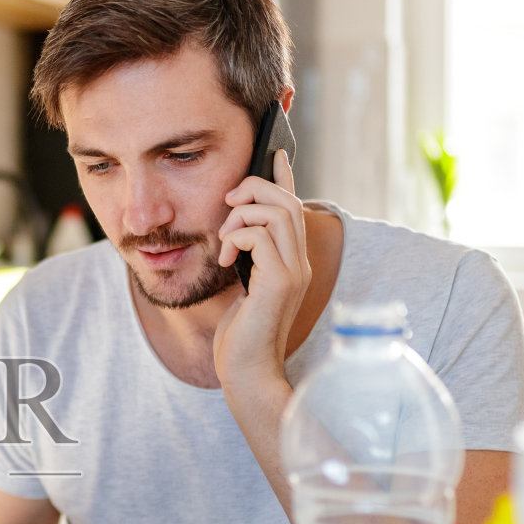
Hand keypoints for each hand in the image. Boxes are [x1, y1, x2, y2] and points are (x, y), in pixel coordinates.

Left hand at [212, 149, 310, 395]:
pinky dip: (236, 237)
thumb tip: (233, 230)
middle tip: (227, 205)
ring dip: (241, 216)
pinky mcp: (280, 282)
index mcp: (292, 260)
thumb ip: (245, 258)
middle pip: (286, 201)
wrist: (246, 369)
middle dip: (253, 190)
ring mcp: (294, 271)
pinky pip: (260, 235)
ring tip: (224, 241)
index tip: (274, 154)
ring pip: (276, 212)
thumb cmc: (239, 334)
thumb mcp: (241, 287)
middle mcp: (300, 262)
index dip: (284, 178)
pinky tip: (225, 259)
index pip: (294, 207)